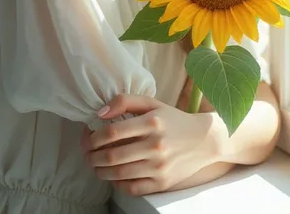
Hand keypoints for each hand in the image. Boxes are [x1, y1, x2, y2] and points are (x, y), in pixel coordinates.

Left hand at [81, 94, 219, 195]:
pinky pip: (132, 188)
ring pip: (119, 174)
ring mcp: (159, 167)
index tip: (87, 136)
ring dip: (100, 171)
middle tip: (86, 154)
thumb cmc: (173, 120)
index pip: (112, 132)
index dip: (93, 136)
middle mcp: (155, 146)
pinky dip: (117, 184)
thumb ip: (125, 101)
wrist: (204, 141)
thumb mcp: (152, 103)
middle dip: (92, 156)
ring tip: (95, 165)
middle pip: (112, 156)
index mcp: (151, 122)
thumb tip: (100, 113)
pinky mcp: (163, 183)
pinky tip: (113, 176)